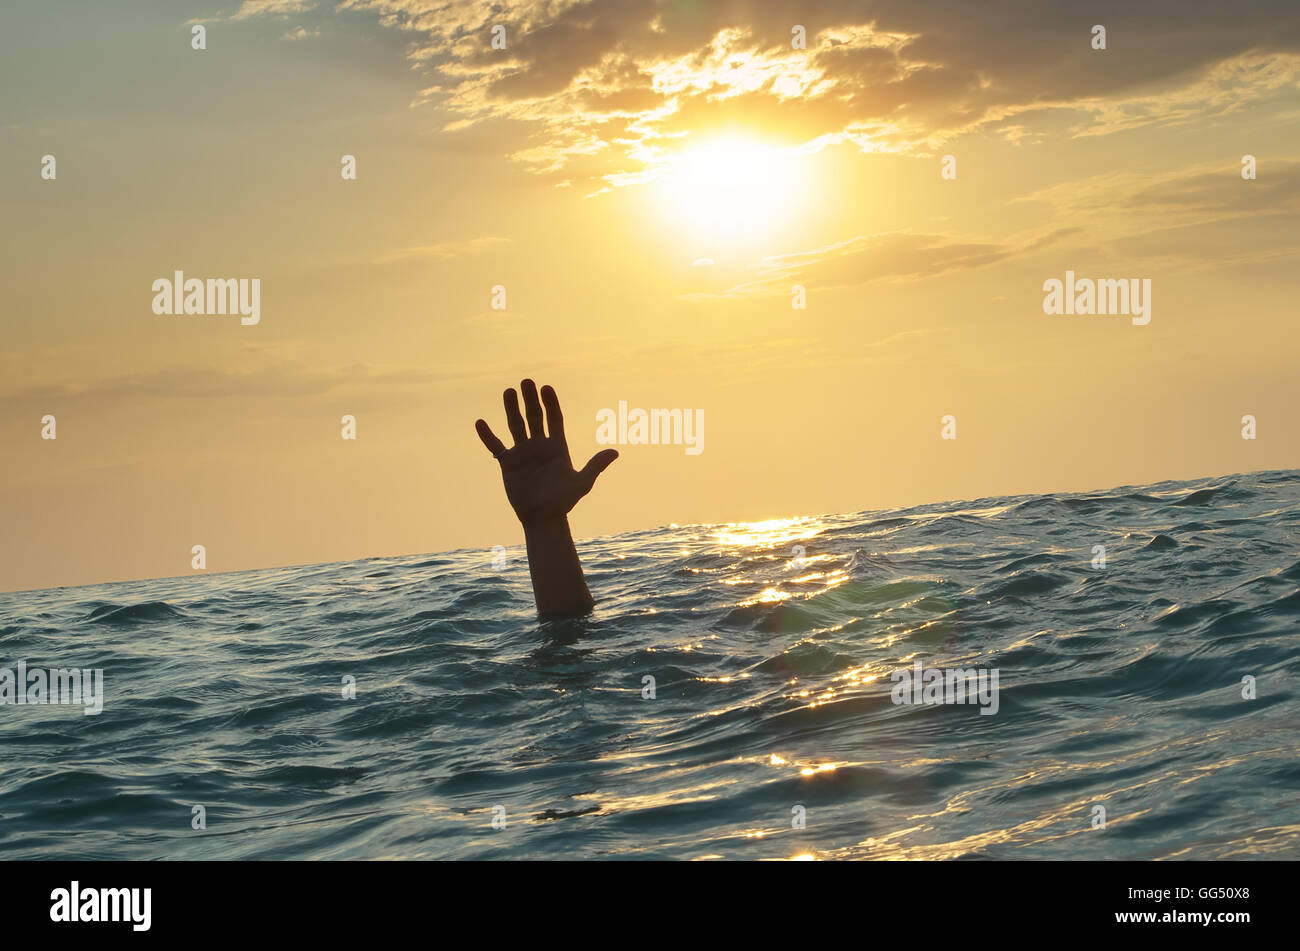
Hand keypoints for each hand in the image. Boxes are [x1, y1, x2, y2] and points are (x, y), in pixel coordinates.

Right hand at [475, 379, 617, 526]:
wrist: (543, 518)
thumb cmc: (564, 502)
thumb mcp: (582, 483)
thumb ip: (596, 466)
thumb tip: (615, 452)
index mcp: (558, 446)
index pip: (554, 419)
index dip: (550, 403)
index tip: (546, 388)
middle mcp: (540, 446)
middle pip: (534, 417)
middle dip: (530, 400)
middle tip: (526, 381)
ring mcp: (523, 453)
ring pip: (516, 426)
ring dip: (511, 409)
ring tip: (508, 391)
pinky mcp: (508, 464)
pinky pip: (496, 446)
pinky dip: (487, 435)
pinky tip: (480, 422)